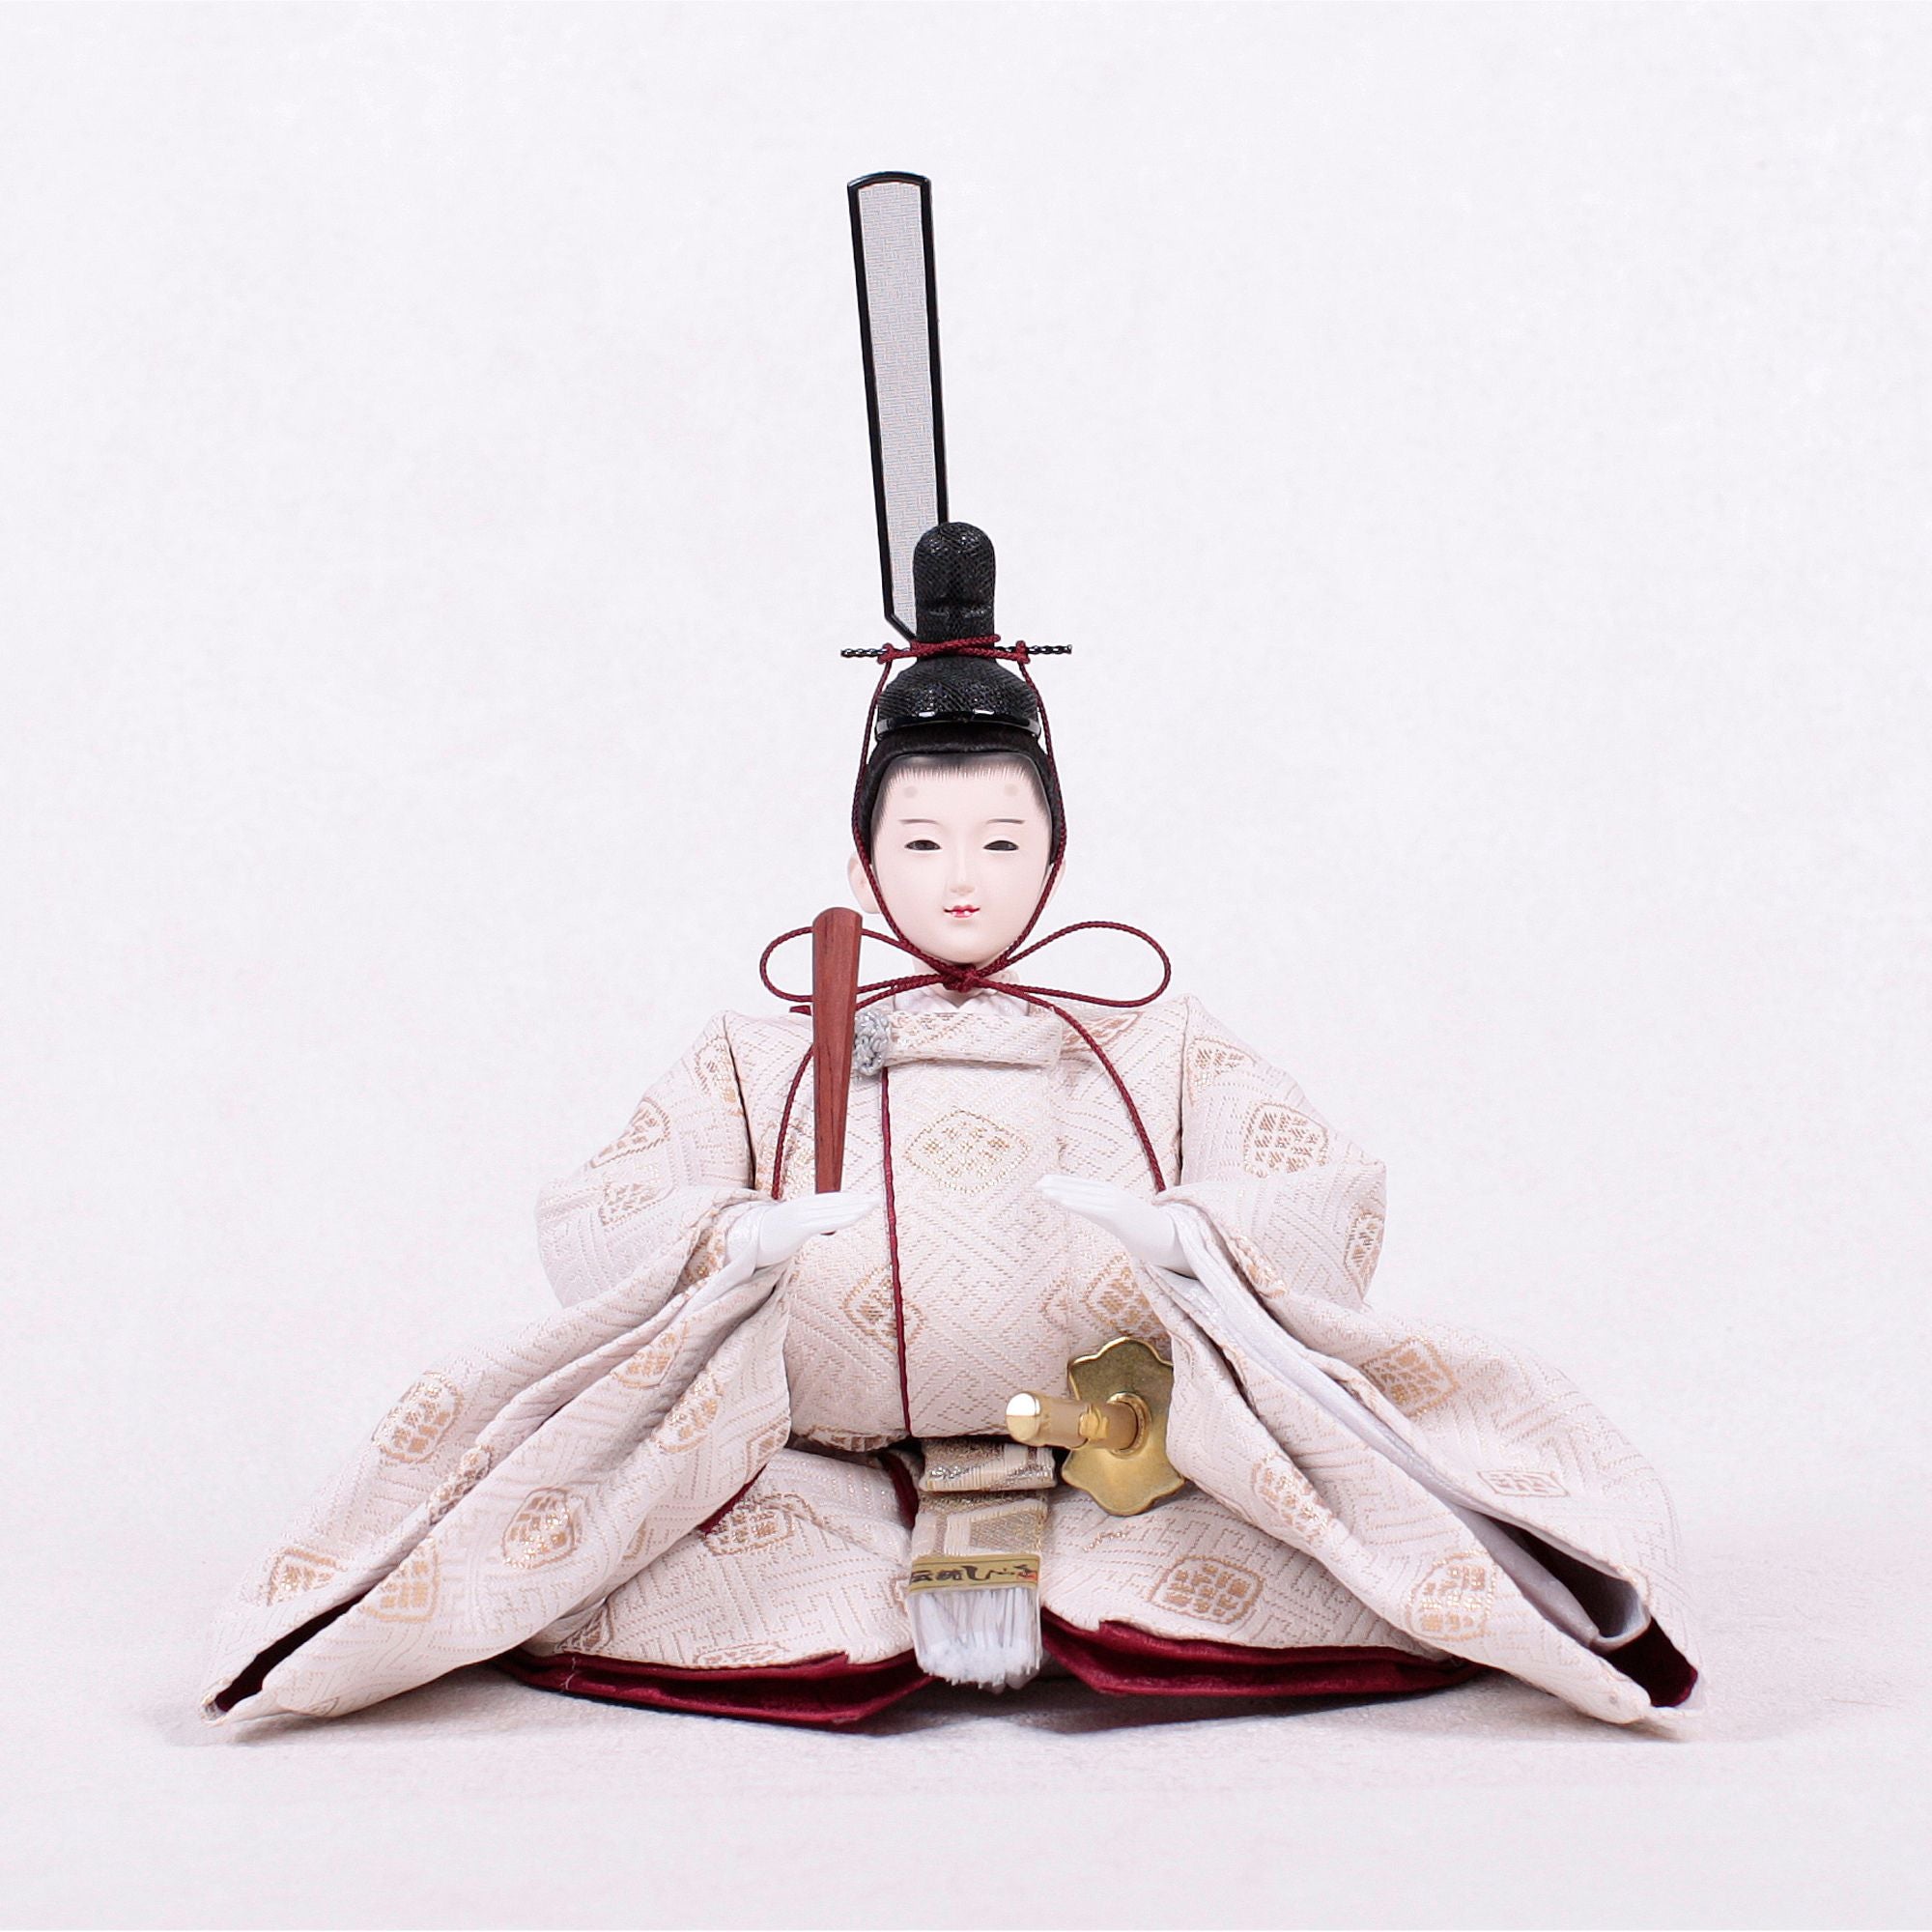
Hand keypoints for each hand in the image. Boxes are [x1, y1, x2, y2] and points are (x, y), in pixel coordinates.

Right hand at [732, 1191, 879, 1270]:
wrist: (742, 1243)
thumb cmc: (765, 1239)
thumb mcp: (786, 1229)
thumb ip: (800, 1226)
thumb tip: (811, 1230)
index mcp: (800, 1207)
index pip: (829, 1200)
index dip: (848, 1199)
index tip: (865, 1199)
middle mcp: (801, 1207)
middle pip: (834, 1202)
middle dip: (856, 1201)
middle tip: (877, 1199)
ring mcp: (799, 1215)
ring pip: (833, 1210)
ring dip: (855, 1208)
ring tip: (872, 1206)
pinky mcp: (797, 1226)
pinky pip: (825, 1221)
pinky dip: (843, 1217)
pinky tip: (858, 1215)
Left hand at [1034, 1174, 1187, 1272]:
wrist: (1171, 1240)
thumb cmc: (1147, 1233)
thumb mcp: (1124, 1222)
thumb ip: (1111, 1216)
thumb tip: (1100, 1217)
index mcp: (1114, 1196)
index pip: (1084, 1186)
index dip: (1064, 1183)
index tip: (1043, 1182)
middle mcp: (1114, 1195)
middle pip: (1080, 1188)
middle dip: (1057, 1185)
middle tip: (1035, 1184)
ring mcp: (1117, 1203)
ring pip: (1083, 1196)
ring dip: (1061, 1192)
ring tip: (1041, 1191)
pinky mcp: (1119, 1214)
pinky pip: (1092, 1207)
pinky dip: (1075, 1203)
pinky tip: (1059, 1202)